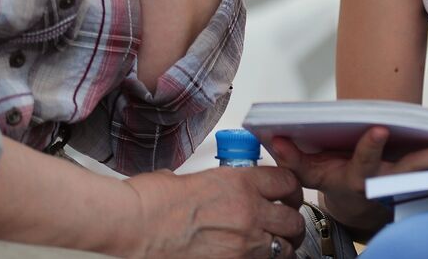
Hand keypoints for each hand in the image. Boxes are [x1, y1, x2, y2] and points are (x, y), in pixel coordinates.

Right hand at [124, 166, 303, 258]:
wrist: (134, 223)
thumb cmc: (154, 199)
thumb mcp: (196, 177)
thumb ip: (220, 183)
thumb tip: (222, 189)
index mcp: (241, 182)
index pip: (287, 182)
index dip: (290, 189)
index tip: (287, 195)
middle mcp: (249, 211)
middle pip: (293, 219)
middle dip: (292, 222)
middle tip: (285, 224)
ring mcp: (243, 243)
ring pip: (285, 248)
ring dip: (283, 246)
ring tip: (276, 246)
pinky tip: (256, 258)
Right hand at [269, 129, 427, 234]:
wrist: (356, 209)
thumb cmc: (336, 179)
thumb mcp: (311, 171)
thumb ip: (293, 156)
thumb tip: (271, 137)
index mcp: (358, 177)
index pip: (364, 163)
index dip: (369, 148)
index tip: (377, 130)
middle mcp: (386, 182)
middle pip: (413, 171)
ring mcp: (407, 184)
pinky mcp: (423, 182)